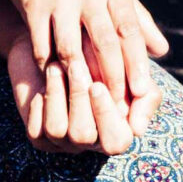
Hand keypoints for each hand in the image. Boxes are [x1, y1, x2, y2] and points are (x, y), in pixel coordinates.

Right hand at [0, 0, 168, 128]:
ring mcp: (60, 0)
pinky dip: (48, 67)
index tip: (143, 91)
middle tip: (119, 106)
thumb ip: (138, 20)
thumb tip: (162, 51)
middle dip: (113, 76)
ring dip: (80, 76)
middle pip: (105, 41)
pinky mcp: (33, 7)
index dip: (137, 62)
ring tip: (87, 102)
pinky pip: (41, 44)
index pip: (129, 30)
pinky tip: (56, 86)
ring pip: (71, 46)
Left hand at [4, 24, 164, 155]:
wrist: (65, 39)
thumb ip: (146, 96)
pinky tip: (45, 80)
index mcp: (116, 130)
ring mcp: (62, 140)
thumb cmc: (110, 57)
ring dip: (56, 95)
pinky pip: (36, 129)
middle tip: (75, 66)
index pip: (116, 141)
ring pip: (57, 130)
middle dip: (78, 100)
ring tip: (56, 66)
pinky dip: (39, 103)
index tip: (97, 85)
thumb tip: (137, 128)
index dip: (105, 116)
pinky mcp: (39, 134)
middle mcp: (90, 140)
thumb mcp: (135, 72)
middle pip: (83, 135)